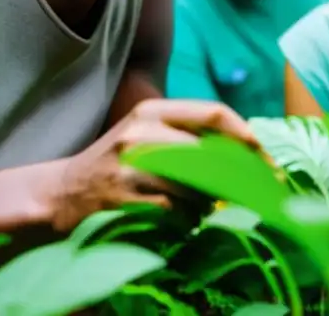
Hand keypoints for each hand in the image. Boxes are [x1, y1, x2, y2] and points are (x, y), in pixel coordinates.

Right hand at [45, 98, 256, 232]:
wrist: (61, 194)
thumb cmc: (116, 163)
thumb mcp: (148, 133)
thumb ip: (189, 133)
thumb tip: (248, 147)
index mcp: (152, 110)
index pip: (214, 113)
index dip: (246, 135)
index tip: (267, 156)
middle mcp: (143, 133)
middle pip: (212, 153)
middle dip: (236, 175)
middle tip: (252, 190)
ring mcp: (133, 168)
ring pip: (198, 187)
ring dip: (206, 202)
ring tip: (195, 204)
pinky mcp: (128, 201)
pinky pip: (178, 213)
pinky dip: (185, 219)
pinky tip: (174, 218)